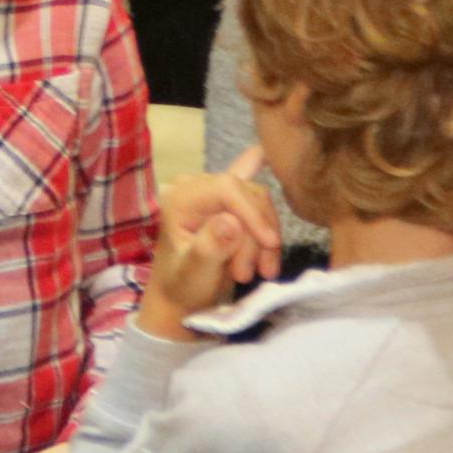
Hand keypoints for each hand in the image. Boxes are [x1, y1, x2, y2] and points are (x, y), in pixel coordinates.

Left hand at [140, 149, 281, 338]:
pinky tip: (266, 153)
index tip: (270, 244)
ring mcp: (213, 192)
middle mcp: (197, 187)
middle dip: (259, 235)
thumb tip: (232, 222)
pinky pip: (246, 177)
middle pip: (249, 194)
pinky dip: (258, 172)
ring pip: (260, 201)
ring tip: (258, 272)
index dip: (253, 213)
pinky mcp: (228, 201)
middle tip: (254, 274)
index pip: (228, 189)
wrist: (182, 300)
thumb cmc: (183, 288)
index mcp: (181, 198)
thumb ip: (210, 248)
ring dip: (266, 238)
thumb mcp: (194, 274)